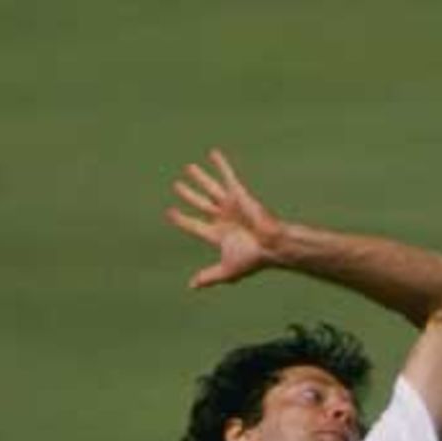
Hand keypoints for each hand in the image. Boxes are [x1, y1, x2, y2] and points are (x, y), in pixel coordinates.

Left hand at [166, 148, 285, 290]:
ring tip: (189, 168)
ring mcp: (231, 205)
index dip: (182, 220)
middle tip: (178, 186)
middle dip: (189, 195)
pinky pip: (228, 176)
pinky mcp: (239, 194)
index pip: (195, 225)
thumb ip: (210, 276)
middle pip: (201, 204)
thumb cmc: (251, 259)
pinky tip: (213, 153)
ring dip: (200, 178)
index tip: (170, 213)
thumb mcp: (227, 271)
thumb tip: (192, 286)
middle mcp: (223, 218)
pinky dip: (221, 165)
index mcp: (218, 235)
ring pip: (211, 188)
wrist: (271, 245)